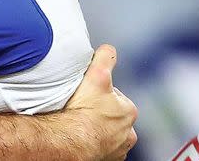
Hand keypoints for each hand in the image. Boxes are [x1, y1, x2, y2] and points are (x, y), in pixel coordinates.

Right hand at [65, 45, 138, 160]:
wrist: (70, 139)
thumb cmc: (83, 109)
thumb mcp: (96, 74)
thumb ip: (105, 58)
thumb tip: (109, 49)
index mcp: (128, 111)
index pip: (115, 96)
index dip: (99, 91)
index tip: (87, 93)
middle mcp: (127, 132)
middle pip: (112, 116)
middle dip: (100, 112)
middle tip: (81, 108)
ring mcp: (117, 148)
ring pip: (108, 133)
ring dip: (97, 129)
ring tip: (80, 123)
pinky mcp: (106, 159)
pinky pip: (101, 148)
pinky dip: (93, 143)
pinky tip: (81, 136)